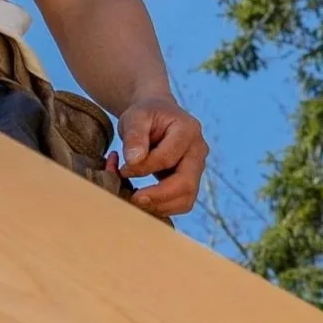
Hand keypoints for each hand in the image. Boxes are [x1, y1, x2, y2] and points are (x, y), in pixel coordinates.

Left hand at [108, 93, 206, 218]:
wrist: (156, 116)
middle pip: (186, 184)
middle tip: (133, 199)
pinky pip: (181, 203)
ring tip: (135, 200)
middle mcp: (199, 151)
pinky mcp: (190, 181)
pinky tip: (143, 200)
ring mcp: (197, 168)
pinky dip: (161, 206)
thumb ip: (134, 135)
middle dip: (158, 196)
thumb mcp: (135, 117)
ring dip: (160, 206)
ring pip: (186, 199)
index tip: (123, 169)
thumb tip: (133, 160)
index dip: (144, 167)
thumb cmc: (145, 115)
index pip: (168, 158)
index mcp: (188, 130)